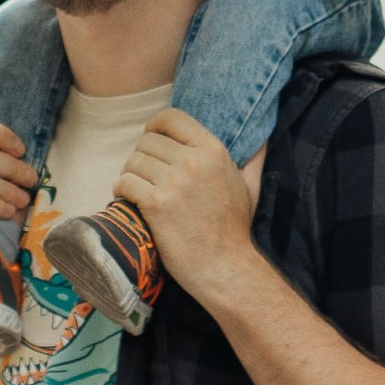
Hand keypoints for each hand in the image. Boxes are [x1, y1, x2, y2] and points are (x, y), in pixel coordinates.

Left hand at [116, 109, 262, 308]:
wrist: (225, 268)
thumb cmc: (234, 229)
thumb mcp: (249, 187)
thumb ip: (253, 159)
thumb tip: (263, 138)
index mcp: (213, 150)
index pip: (170, 117)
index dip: (155, 127)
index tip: (153, 142)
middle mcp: (193, 161)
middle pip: (147, 141)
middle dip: (142, 158)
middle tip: (146, 176)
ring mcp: (174, 182)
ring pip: (133, 162)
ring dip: (131, 176)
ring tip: (138, 190)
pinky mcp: (156, 204)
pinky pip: (125, 183)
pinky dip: (122, 192)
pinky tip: (129, 201)